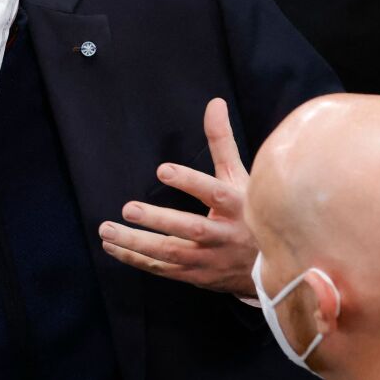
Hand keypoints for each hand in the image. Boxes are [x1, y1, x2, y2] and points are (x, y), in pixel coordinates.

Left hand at [99, 98, 256, 296]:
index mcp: (239, 206)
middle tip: (127, 208)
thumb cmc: (251, 211)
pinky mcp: (197, 276)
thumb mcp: (240, 177)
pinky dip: (136, 259)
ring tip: (106, 229)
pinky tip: (113, 246)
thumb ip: (222, 142)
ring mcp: (211, 259)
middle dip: (158, 220)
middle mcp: (225, 234)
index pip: (214, 193)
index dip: (190, 182)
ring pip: (171, 253)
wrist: (273, 267)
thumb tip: (214, 103)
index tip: (163, 170)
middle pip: (190, 228)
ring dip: (136, 243)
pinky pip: (163, 268)